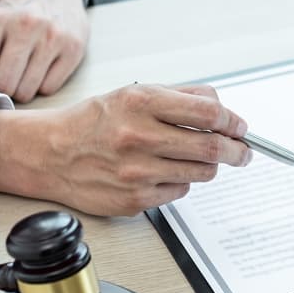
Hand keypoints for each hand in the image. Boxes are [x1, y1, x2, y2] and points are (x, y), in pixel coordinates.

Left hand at [0, 0, 88, 102]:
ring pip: (27, 91)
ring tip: (21, 74)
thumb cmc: (13, 13)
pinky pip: (50, 88)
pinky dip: (41, 85)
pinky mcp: (73, 49)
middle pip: (3, 84)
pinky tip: (40, 69)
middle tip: (1, 80)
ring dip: (20, 90)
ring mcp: (53, 37)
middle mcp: (26, 25)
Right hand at [0, 83, 252, 215]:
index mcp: (141, 103)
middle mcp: (139, 137)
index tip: (240, 127)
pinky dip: (181, 182)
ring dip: (209, 166)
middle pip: (212, 148)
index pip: (208, 113)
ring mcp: (137, 171)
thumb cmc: (93, 122)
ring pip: (200, 173)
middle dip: (237, 150)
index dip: (233, 122)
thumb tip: (222, 109)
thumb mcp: (133, 94)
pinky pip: (179, 192)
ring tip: (200, 159)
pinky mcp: (135, 199)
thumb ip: (181, 96)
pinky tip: (165, 172)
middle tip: (243, 151)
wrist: (50, 153)